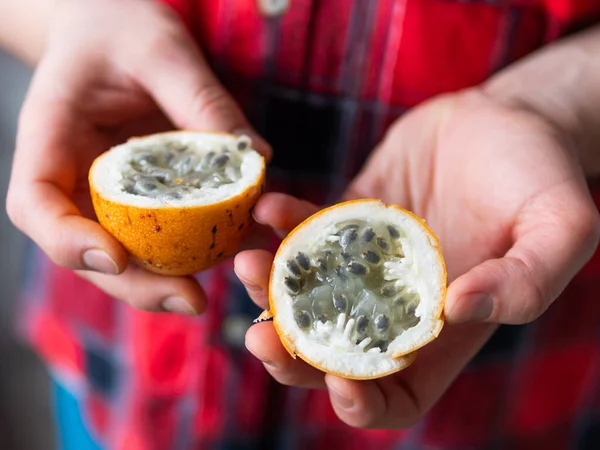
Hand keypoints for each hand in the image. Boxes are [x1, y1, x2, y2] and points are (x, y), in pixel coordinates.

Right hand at [6, 0, 269, 314]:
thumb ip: (202, 100)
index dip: (68, 241)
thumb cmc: (122, 28)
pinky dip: (194, 250)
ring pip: (125, 254)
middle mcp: (72, 177)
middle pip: (86, 250)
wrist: (114, 29)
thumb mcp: (162, 50)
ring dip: (166, 280)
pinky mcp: (139, 198)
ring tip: (213, 290)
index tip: (116, 257)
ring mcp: (104, 194)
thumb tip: (255, 158)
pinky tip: (233, 252)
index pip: (36, 203)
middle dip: (135, 283)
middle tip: (191, 299)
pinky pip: (161, 233)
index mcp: (51, 137)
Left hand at [234, 88, 599, 427]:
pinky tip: (269, 208)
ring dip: (268, 288)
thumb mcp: (560, 228)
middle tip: (260, 332)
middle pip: (330, 352)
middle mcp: (397, 302)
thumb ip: (526, 280)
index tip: (337, 381)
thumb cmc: (542, 176)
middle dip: (290, 353)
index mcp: (444, 327)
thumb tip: (457, 308)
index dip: (363, 402)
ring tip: (247, 261)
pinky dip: (281, 225)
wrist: (508, 119)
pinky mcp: (350, 217)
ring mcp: (367, 260)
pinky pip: (304, 232)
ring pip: (305, 295)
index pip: (395, 393)